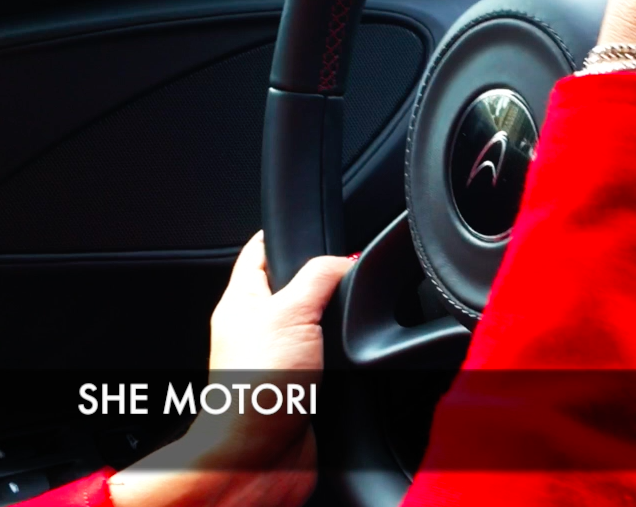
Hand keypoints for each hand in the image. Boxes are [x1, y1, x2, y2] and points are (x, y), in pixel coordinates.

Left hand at [108, 233, 352, 506]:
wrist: (259, 455)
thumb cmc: (253, 388)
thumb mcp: (291, 311)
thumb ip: (320, 277)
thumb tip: (346, 260)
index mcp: (241, 301)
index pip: (258, 251)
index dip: (282, 234)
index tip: (305, 222)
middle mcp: (257, 328)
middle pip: (291, 286)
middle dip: (320, 278)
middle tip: (344, 270)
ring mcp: (279, 358)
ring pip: (314, 323)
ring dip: (335, 321)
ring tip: (349, 314)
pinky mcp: (301, 386)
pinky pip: (328, 358)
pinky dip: (343, 355)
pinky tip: (352, 354)